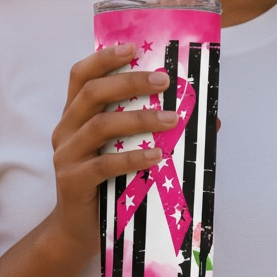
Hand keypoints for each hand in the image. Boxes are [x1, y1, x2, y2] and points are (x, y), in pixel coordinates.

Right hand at [49, 43, 177, 255]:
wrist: (79, 229)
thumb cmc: (107, 184)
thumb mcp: (126, 150)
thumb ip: (154, 130)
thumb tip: (211, 119)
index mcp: (74, 115)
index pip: (81, 75)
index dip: (104, 58)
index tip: (132, 47)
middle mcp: (65, 130)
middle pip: (92, 93)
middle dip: (130, 81)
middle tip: (164, 80)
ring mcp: (66, 155)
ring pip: (100, 126)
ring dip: (139, 119)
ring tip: (171, 119)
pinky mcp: (73, 181)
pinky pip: (104, 165)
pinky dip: (133, 157)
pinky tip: (158, 156)